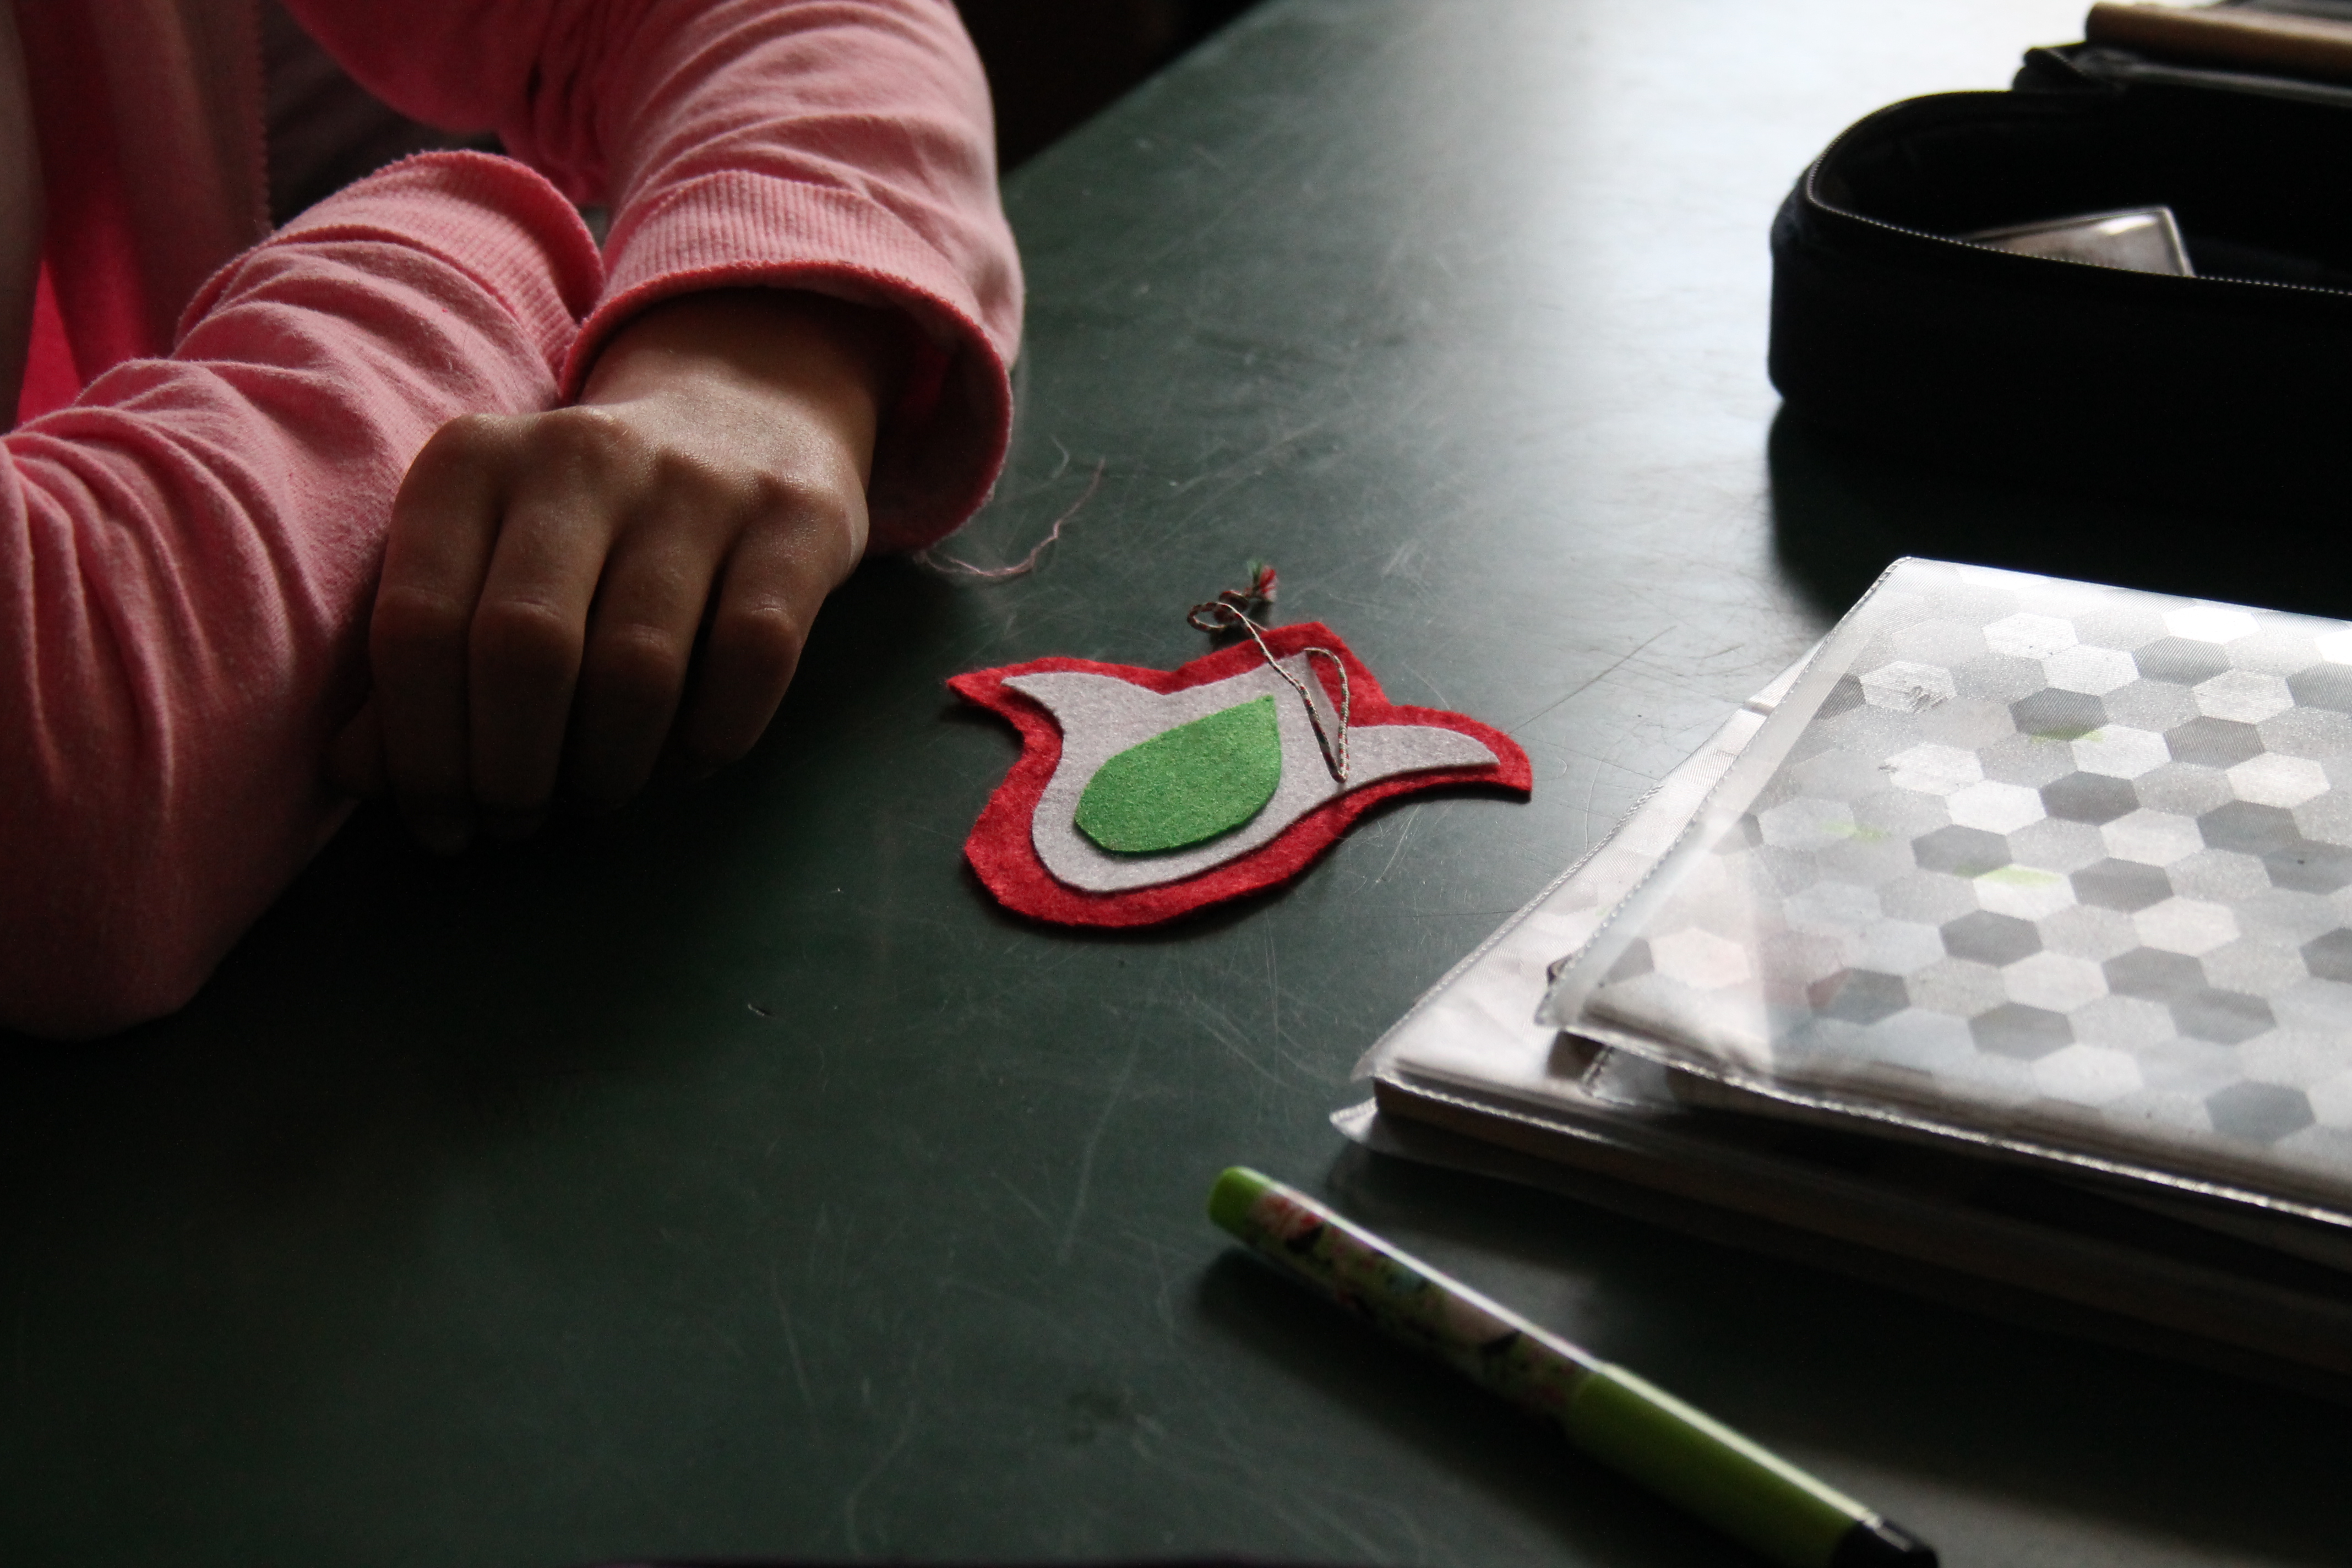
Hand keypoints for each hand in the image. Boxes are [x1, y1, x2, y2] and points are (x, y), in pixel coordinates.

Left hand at [328, 288, 901, 849]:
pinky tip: (681, 759)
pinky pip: (751, 663)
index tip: (441, 822)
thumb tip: (355, 776)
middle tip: (519, 819)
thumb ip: (417, 662)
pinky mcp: (796, 519)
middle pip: (526, 649)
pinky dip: (708, 742)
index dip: (423, 753)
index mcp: (471, 461)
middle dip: (513, 772)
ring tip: (594, 796)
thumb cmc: (586, 525)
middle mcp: (579, 455)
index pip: (420, 626)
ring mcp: (697, 482)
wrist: (746, 410)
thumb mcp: (484, 561)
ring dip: (608, 771)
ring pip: (640, 669)